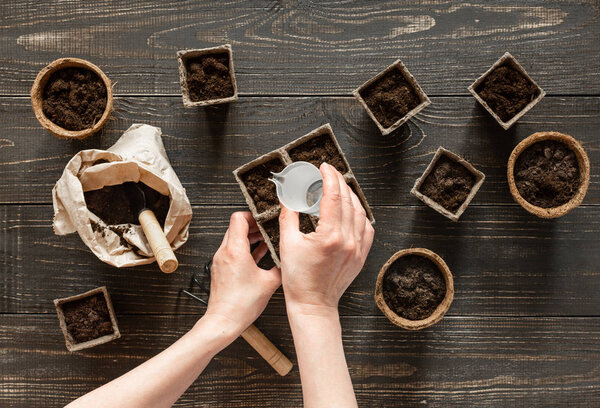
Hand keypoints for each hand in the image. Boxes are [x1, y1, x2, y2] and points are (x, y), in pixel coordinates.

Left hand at [206, 212, 280, 333]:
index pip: (239, 218)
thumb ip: (281, 267)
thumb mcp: (269, 283)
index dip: (253, 215)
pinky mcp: (221, 269)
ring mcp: (221, 261)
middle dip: (253, 225)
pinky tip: (257, 255)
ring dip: (248, 237)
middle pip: (236, 226)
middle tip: (267, 229)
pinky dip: (244, 249)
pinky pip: (232, 251)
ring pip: (233, 238)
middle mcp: (224, 252)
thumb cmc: (242, 304)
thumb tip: (288, 259)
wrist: (223, 322)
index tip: (265, 219)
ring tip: (264, 240)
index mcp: (235, 250)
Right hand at [278, 163, 373, 313]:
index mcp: (330, 236)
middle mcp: (348, 240)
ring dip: (351, 196)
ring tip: (340, 187)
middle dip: (339, 182)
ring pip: (360, 212)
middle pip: (348, 200)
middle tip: (329, 172)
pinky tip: (351, 209)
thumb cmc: (298, 279)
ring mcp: (357, 248)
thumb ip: (289, 216)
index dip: (328, 177)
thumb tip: (288, 196)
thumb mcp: (287, 243)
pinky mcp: (361, 256)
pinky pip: (366, 228)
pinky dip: (360, 214)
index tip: (324, 167)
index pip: (332, 196)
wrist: (313, 304)